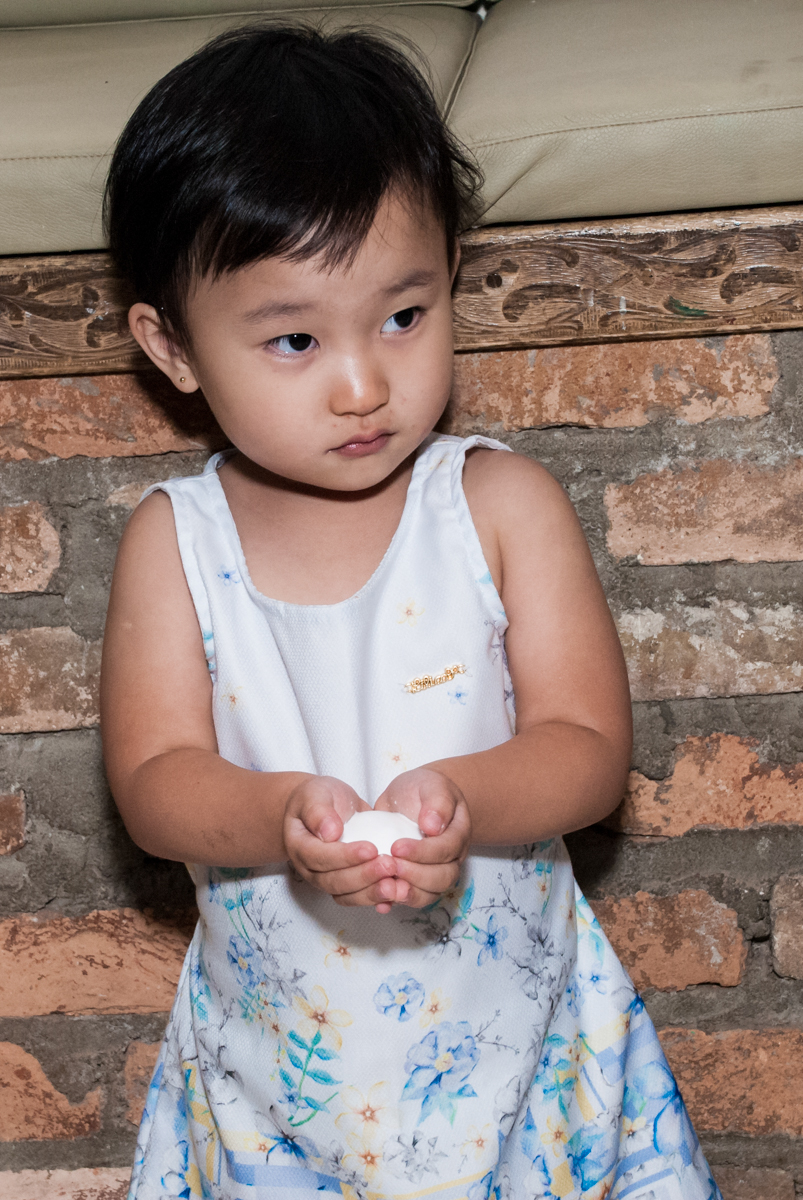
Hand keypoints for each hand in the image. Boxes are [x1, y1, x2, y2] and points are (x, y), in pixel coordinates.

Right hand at [283, 775, 402, 910]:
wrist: (325, 806)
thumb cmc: (317, 798)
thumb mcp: (314, 794)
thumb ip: (318, 811)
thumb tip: (330, 832)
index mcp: (299, 846)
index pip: (319, 857)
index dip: (345, 856)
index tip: (371, 849)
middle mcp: (311, 869)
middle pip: (334, 882)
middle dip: (363, 876)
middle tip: (389, 865)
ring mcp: (328, 879)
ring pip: (347, 895)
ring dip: (371, 892)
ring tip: (395, 885)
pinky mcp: (346, 883)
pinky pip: (359, 896)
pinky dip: (377, 898)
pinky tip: (397, 892)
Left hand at [373, 767, 470, 908]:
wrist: (415, 797)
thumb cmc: (426, 789)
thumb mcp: (433, 785)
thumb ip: (437, 802)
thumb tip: (433, 826)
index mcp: (458, 835)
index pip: (446, 850)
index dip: (423, 852)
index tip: (396, 847)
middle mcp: (450, 859)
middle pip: (442, 878)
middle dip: (415, 875)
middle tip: (389, 865)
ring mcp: (433, 872)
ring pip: (428, 894)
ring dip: (407, 894)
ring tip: (385, 886)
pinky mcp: (414, 879)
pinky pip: (410, 898)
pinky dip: (395, 902)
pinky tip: (380, 903)